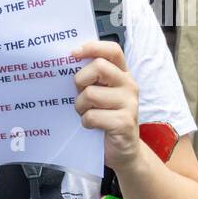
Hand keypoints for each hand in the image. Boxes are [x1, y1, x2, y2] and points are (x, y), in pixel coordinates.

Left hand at [73, 39, 139, 171]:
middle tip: (79, 94)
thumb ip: (91, 78)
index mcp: (122, 74)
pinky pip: (93, 116)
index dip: (92, 47)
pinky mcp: (125, 122)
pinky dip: (86, 122)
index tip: (73, 54)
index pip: (112, 50)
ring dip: (81, 106)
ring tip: (86, 113)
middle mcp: (129, 85)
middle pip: (99, 67)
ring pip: (91, 94)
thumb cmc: (104, 117)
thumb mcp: (98, 93)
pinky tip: (92, 126)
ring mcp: (130, 104)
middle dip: (80, 80)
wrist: (122, 150)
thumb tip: (67, 62)